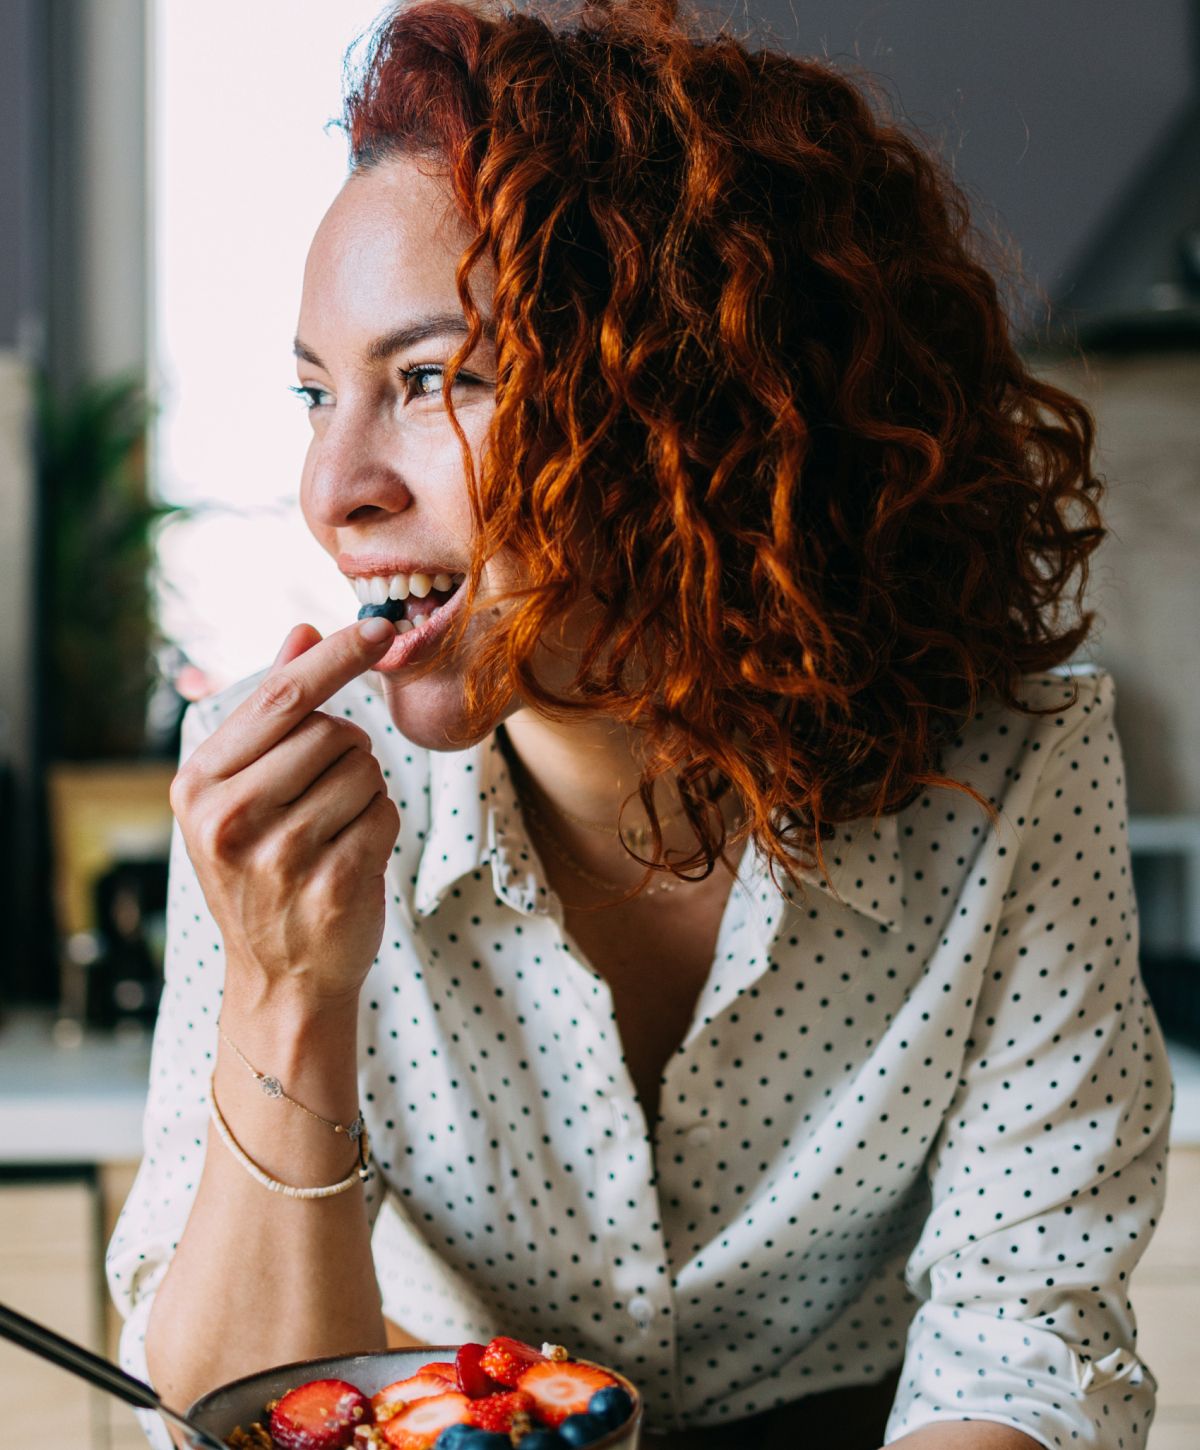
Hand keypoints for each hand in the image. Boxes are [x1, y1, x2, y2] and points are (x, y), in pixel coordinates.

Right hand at [169, 618, 399, 1009]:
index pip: (280, 696)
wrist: (280, 979)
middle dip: (346, 750)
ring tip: (332, 829)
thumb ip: (272, 712)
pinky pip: (385, 812)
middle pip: (329, 732)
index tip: (381, 627)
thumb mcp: (244, 792)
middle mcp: (228, 818)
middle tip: (324, 794)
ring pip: (364, 770)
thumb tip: (303, 630)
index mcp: (197, 785)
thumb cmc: (264, 873)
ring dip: (365, 789)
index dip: (337, 655)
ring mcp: (278, 855)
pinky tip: (351, 855)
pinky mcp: (330, 884)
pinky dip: (381, 824)